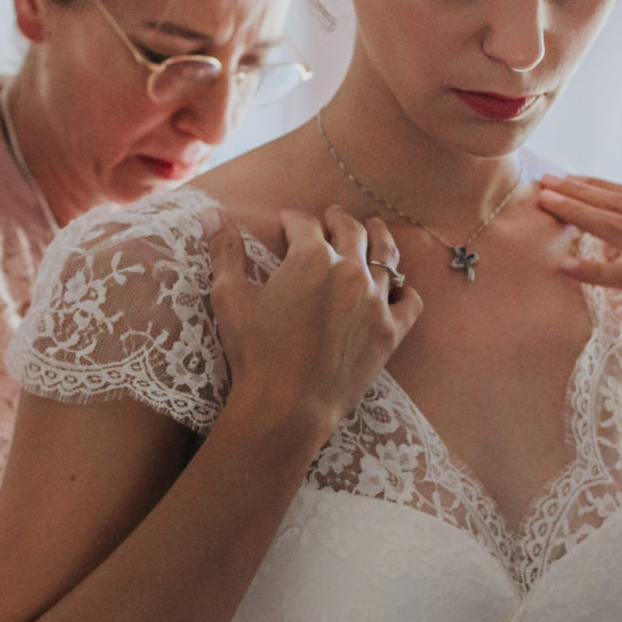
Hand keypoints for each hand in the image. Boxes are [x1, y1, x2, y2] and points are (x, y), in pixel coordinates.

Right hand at [204, 204, 422, 445]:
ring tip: (375, 228)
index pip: (304, 224)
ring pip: (386, 257)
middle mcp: (350, 271)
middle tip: (332, 215)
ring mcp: (375, 301)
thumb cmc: (255, 353)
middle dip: (338, 219)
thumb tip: (212, 213)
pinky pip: (410, 301)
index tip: (286, 222)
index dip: (293, 220)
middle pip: (351, 231)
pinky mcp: (390, 332)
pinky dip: (406, 289)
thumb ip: (225, 251)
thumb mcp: (230, 297)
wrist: (287, 407)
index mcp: (311, 258)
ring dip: (379, 237)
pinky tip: (399, 287)